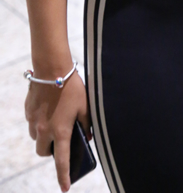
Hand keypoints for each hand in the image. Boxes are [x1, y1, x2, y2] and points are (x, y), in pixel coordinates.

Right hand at [25, 69, 89, 191]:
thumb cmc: (72, 87)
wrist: (52, 68)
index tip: (65, 188)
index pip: (62, 161)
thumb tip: (87, 136)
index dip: (64, 176)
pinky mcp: (28, 111)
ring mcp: (33, 121)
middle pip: (43, 152)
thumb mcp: (85, 106)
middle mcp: (44, 130)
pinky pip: (32, 122)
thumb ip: (87, 124)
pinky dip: (39, 121)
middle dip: (51, 151)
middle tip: (60, 141)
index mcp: (60, 131)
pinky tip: (49, 107)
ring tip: (55, 120)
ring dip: (44, 135)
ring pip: (36, 138)